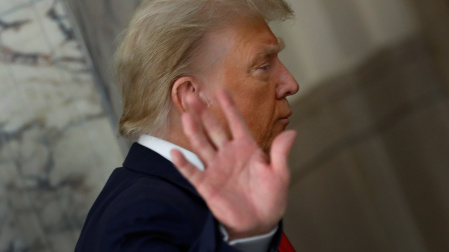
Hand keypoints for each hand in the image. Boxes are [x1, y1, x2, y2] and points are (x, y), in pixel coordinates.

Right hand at [171, 88, 295, 239]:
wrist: (260, 222)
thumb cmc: (271, 197)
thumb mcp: (279, 175)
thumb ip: (280, 154)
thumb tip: (291, 132)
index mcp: (246, 148)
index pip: (236, 123)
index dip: (229, 107)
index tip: (221, 90)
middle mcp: (228, 154)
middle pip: (213, 129)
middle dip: (204, 112)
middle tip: (192, 95)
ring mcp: (216, 168)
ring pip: (201, 145)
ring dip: (193, 131)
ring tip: (185, 115)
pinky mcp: (207, 185)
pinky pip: (193, 172)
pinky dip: (183, 164)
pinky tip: (175, 152)